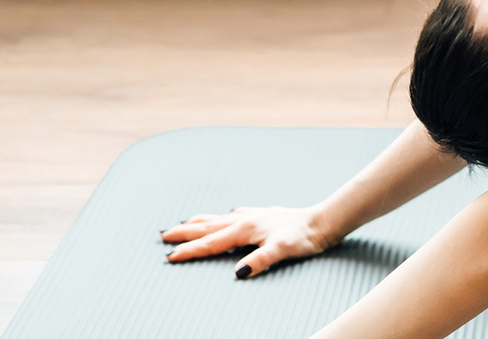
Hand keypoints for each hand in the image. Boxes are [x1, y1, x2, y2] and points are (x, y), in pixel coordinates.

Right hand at [161, 205, 336, 278]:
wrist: (322, 221)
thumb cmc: (303, 237)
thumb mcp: (282, 250)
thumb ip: (261, 260)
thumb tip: (239, 273)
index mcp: (246, 229)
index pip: (212, 243)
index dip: (191, 251)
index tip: (170, 256)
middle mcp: (246, 219)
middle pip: (210, 227)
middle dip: (186, 232)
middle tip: (164, 235)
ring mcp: (255, 216)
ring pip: (221, 218)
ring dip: (201, 222)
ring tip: (186, 223)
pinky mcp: (264, 216)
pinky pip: (237, 215)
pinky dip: (225, 217)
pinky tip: (228, 215)